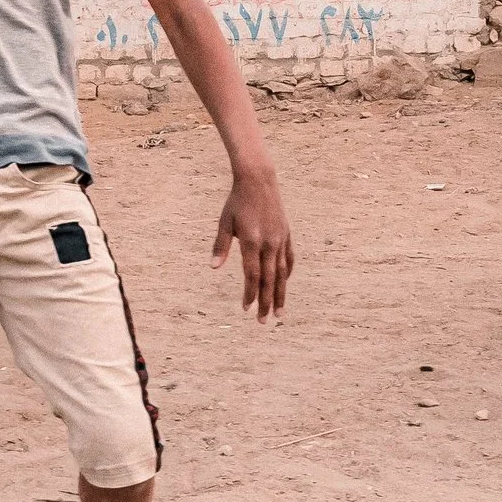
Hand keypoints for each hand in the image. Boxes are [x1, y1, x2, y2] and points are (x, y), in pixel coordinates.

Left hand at [212, 168, 292, 321]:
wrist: (259, 180)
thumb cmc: (237, 201)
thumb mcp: (224, 222)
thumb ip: (220, 246)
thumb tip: (213, 267)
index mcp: (252, 241)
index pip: (252, 275)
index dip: (249, 294)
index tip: (245, 308)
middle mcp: (269, 243)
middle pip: (269, 280)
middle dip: (266, 302)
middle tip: (263, 321)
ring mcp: (280, 239)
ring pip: (282, 273)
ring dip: (281, 294)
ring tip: (280, 312)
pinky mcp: (286, 234)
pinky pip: (288, 259)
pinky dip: (287, 273)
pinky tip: (284, 283)